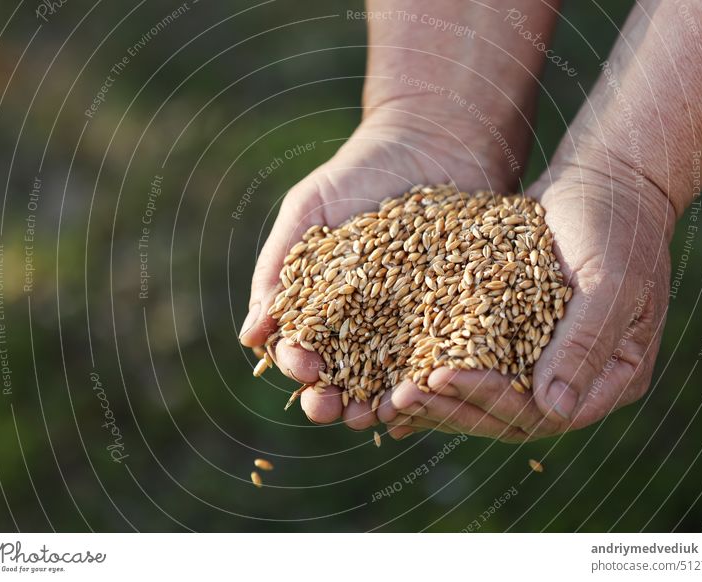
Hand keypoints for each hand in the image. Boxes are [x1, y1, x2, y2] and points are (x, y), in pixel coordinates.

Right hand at [239, 108, 518, 427]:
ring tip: (380, 417)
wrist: (431, 144)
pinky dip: (430, 382)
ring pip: (387, 380)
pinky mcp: (451, 319)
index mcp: (319, 307)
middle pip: (340, 378)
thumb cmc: (356, 174)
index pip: (299, 350)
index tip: (305, 367)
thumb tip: (250, 336)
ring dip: (378, 404)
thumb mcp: (307, 211)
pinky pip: (439, 360)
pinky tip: (427, 395)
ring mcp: (406, 327)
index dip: (297, 365)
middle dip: (331, 400)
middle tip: (334, 409)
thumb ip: (277, 268)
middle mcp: (360, 326)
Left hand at [380, 159, 675, 440]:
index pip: (545, 413)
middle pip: (508, 415)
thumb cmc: (618, 221)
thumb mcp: (610, 281)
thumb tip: (554, 410)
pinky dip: (438, 369)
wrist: (603, 177)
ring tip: (390, 395)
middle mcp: (578, 378)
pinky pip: (474, 361)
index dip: (491, 402)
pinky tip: (396, 377)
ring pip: (485, 395)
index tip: (442, 377)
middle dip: (453, 406)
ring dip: (438, 397)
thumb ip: (586, 343)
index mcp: (615, 376)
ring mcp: (545, 359)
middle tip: (400, 398)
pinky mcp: (514, 335)